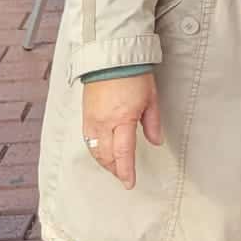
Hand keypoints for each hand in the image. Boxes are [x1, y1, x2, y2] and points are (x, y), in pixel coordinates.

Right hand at [82, 74, 161, 189]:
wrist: (110, 58)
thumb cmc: (133, 74)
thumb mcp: (151, 97)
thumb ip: (152, 122)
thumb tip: (156, 141)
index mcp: (122, 119)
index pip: (123, 153)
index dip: (126, 171)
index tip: (130, 182)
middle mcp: (104, 123)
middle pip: (106, 156)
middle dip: (115, 169)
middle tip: (124, 176)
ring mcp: (92, 120)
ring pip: (95, 151)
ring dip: (104, 163)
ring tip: (115, 168)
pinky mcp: (85, 116)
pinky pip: (87, 141)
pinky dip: (95, 151)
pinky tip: (102, 153)